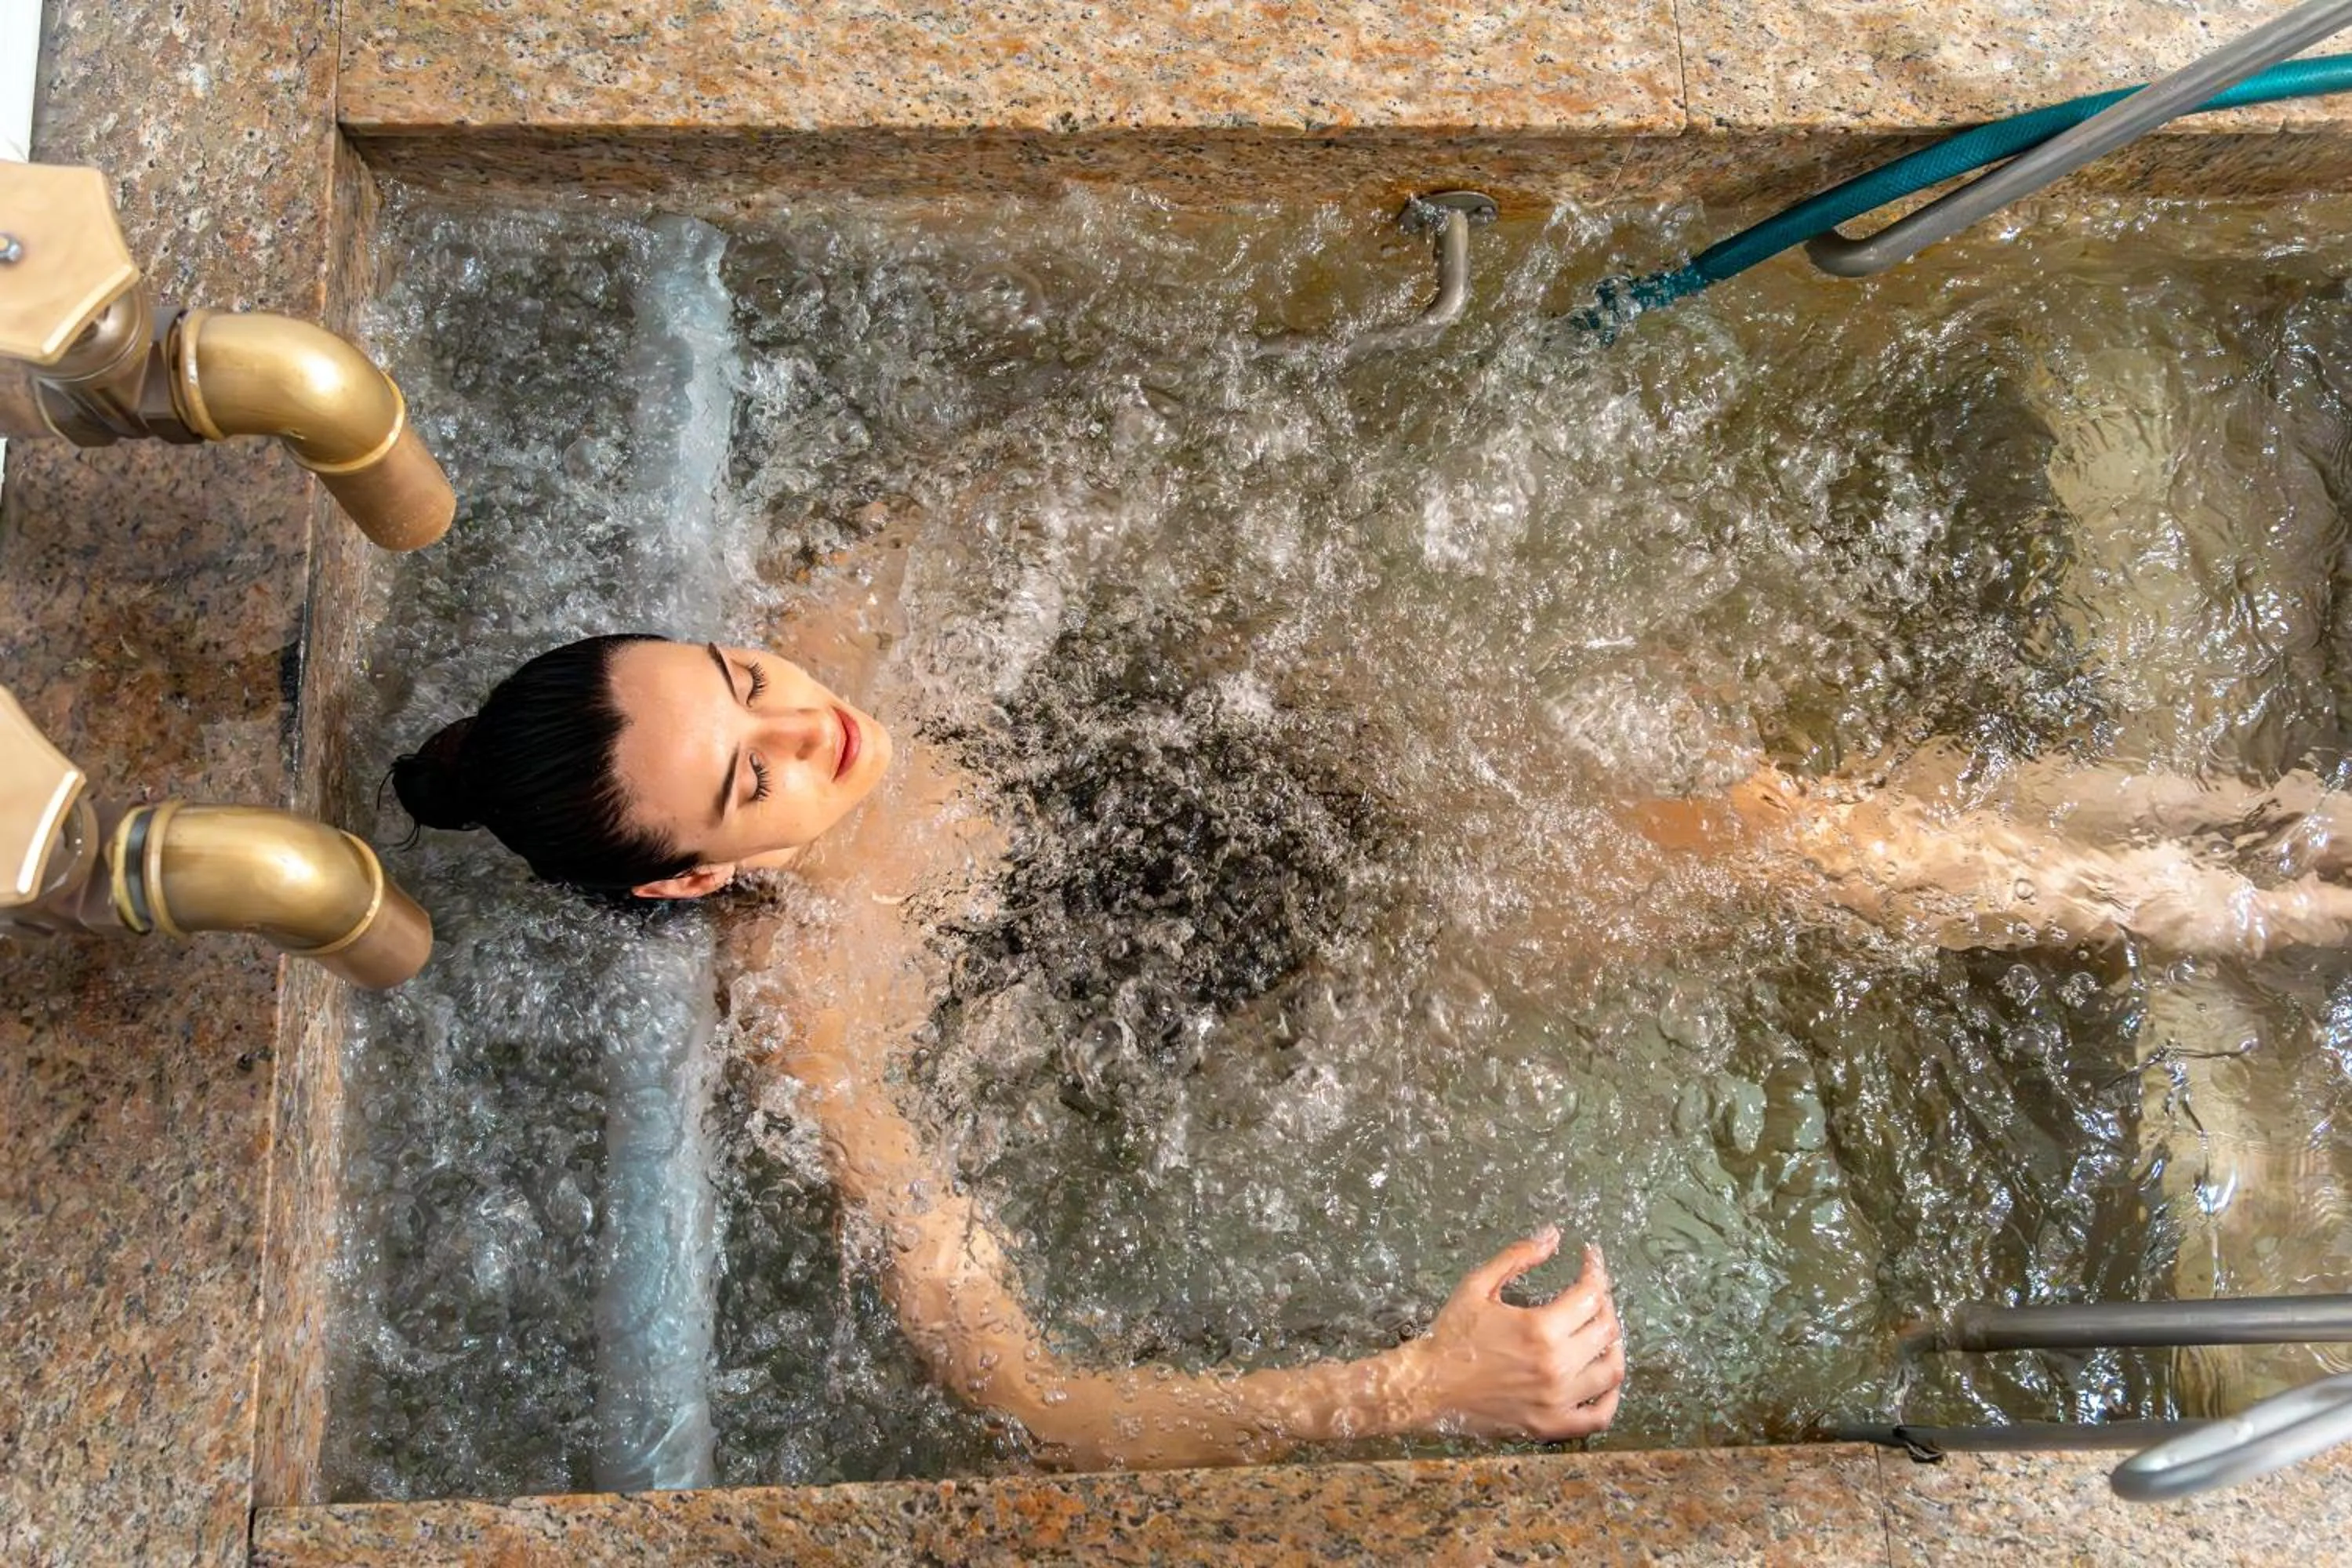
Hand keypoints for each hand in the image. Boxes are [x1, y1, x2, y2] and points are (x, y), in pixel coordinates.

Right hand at [1397, 1227, 1624, 1439]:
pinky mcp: (1552, 1426)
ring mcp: (1557, 1401)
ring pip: (1612, 1371)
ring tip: (1601, 1330)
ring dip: (1614, 1346)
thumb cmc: (1451, 1335)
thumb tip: (1553, 1236)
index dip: (1595, 1271)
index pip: (1591, 1295)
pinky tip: (1602, 1377)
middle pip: (1607, 1330)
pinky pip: (1599, 1416)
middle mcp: (1556, 1366)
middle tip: (1592, 1292)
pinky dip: (1611, 1397)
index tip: (1590, 1259)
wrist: (1428, 1387)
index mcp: (1539, 1328)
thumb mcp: (1477, 1285)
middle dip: (1605, 1303)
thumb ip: (1517, 1257)